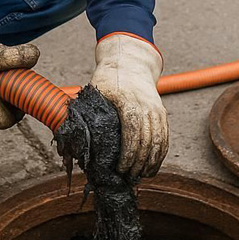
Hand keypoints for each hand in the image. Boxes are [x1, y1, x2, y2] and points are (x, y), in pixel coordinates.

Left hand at [89, 33, 168, 178]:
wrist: (131, 61)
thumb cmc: (109, 77)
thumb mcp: (95, 90)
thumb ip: (88, 111)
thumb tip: (73, 135)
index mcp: (128, 101)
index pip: (132, 132)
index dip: (128, 154)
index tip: (120, 168)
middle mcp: (146, 106)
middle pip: (147, 140)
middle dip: (138, 163)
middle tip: (127, 178)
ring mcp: (157, 109)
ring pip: (158, 141)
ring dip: (150, 162)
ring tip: (140, 177)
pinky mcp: (162, 113)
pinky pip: (165, 137)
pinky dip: (160, 154)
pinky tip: (152, 167)